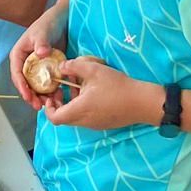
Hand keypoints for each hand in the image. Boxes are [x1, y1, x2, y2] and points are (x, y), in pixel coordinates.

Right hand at [8, 4, 67, 110]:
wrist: (63, 19)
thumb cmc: (49, 23)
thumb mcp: (43, 32)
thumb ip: (41, 42)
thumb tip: (41, 53)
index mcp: (19, 55)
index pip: (17, 74)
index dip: (22, 87)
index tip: (28, 96)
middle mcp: (26, 63)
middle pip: (26, 84)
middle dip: (31, 96)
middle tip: (39, 106)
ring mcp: (37, 68)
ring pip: (37, 86)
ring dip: (42, 97)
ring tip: (50, 104)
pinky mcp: (48, 69)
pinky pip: (48, 83)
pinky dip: (52, 91)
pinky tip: (59, 96)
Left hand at [44, 58, 159, 131]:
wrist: (142, 102)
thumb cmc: (117, 86)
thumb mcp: (94, 70)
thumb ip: (74, 66)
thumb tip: (61, 67)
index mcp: (79, 110)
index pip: (54, 118)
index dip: (48, 108)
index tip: (52, 94)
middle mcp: (85, 121)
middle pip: (64, 117)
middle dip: (59, 103)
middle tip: (62, 88)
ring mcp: (95, 124)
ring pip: (76, 117)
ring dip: (72, 103)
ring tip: (79, 85)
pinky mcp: (104, 123)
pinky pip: (87, 117)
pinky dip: (83, 106)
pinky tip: (93, 91)